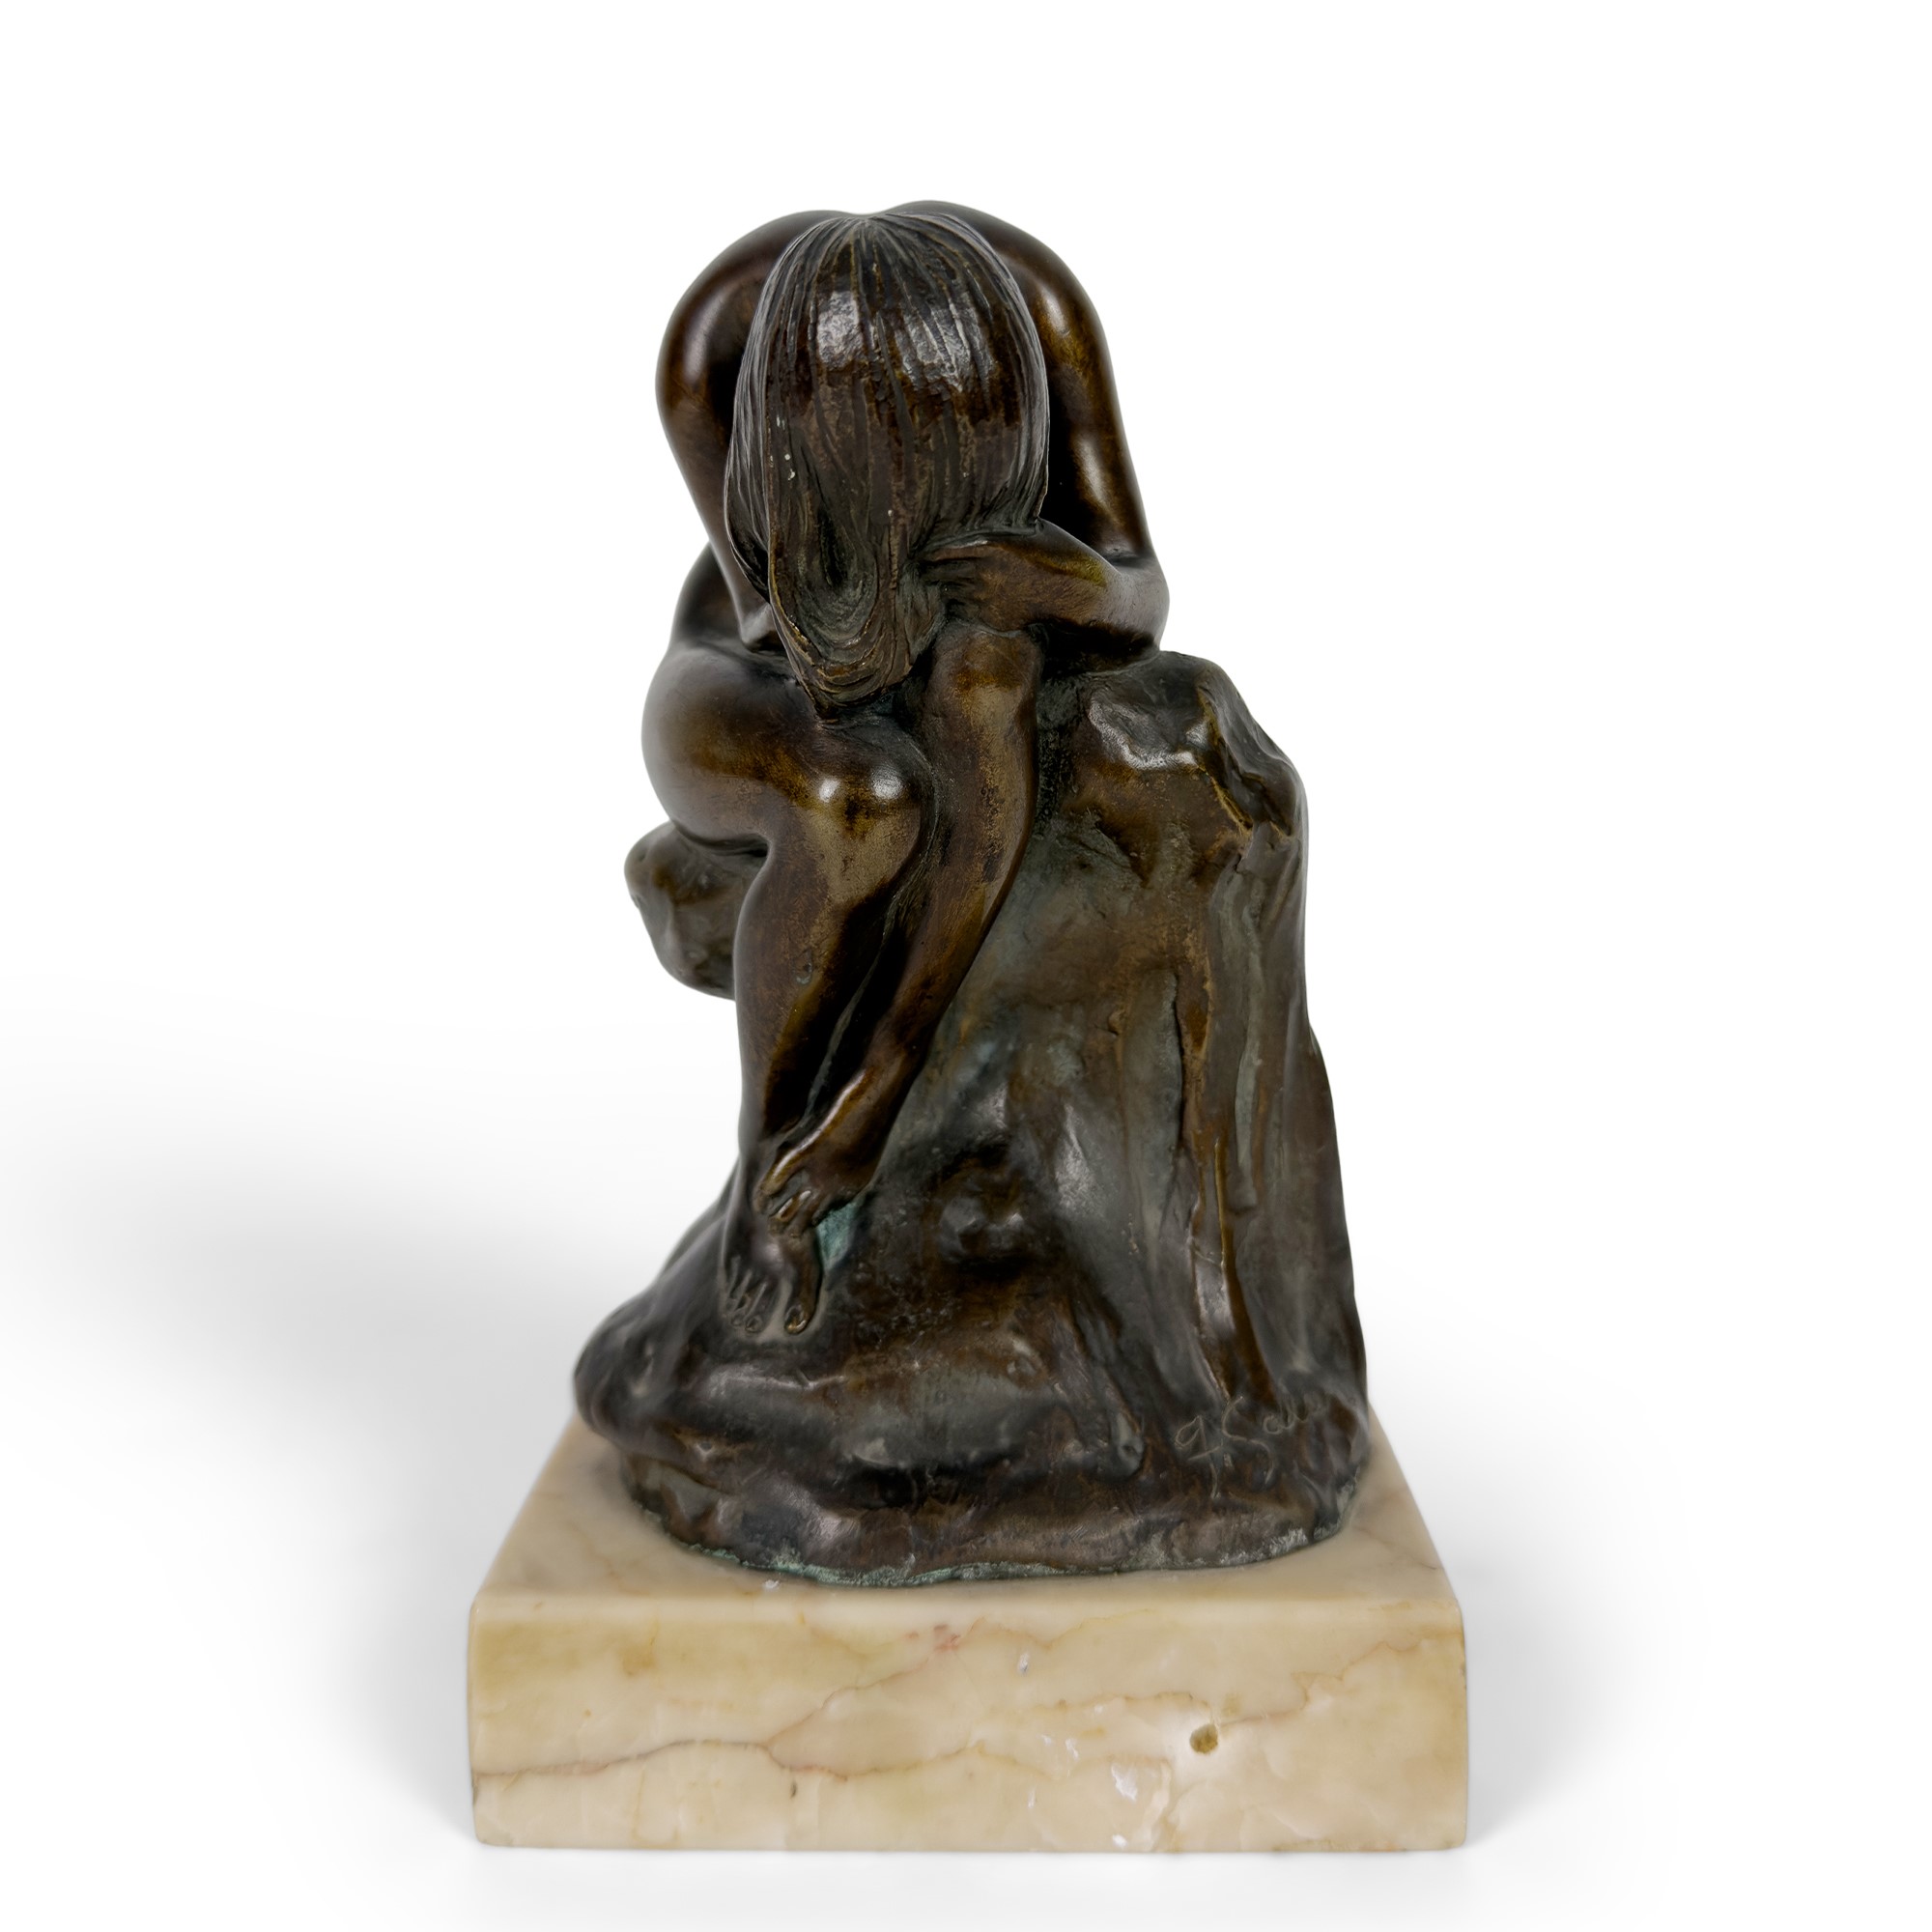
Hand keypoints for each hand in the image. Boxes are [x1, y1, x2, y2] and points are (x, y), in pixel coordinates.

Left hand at [919, 522, 1111, 635]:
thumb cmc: (1055, 553)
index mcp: (988, 547)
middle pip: (939, 574)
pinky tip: (964, 599)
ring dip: (945, 589)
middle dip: (930, 572)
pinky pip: (962, 612)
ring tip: (940, 585)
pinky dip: (959, 606)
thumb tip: (989, 507)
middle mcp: (982, 573)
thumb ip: (1004, 524)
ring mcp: (985, 598)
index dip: (927, 553)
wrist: (1072, 591)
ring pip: (949, 594)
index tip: (920, 554)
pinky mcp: (990, 617)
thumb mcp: (1030, 527)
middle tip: (921, 571)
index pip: (942, 551)